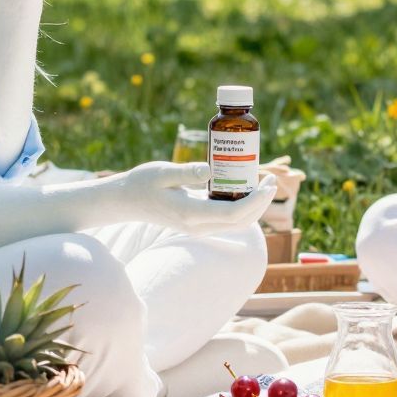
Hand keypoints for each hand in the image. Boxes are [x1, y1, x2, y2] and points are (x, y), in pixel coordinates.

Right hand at [94, 162, 277, 235]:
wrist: (125, 201)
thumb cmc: (142, 183)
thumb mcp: (161, 172)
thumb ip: (185, 172)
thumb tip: (210, 169)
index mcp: (191, 213)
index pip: (233, 214)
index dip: (256, 200)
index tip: (267, 182)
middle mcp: (197, 226)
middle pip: (241, 222)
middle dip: (261, 203)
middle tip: (271, 179)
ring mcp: (197, 227)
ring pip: (236, 224)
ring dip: (254, 206)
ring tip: (263, 183)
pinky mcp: (197, 223)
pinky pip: (227, 220)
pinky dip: (242, 207)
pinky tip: (245, 188)